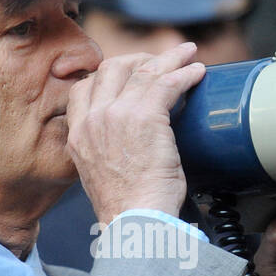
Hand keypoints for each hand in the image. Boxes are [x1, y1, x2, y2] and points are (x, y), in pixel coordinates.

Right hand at [66, 42, 204, 222]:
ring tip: (187, 54)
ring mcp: (116, 115)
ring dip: (169, 58)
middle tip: (160, 61)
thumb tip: (132, 139)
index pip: (83, 88)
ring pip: (142, 70)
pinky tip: (197, 72)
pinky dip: (184, 73)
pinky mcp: (146, 117)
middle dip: (138, 58)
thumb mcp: (102, 174)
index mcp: (78, 135)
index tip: (128, 73)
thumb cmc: (127, 209)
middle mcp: (93, 120)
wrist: (134, 222)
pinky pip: (167, 82)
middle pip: (111, 68)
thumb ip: (107, 149)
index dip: (108, 74)